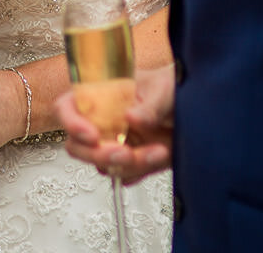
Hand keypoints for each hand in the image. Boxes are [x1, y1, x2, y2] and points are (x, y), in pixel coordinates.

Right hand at [56, 62, 174, 183]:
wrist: (196, 110)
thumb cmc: (173, 87)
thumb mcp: (165, 89)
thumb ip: (149, 105)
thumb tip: (131, 118)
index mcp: (99, 94)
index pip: (66, 107)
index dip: (71, 123)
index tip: (93, 136)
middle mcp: (101, 121)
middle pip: (77, 145)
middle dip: (98, 155)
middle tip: (124, 153)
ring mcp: (114, 143)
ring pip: (103, 165)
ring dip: (130, 164)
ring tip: (158, 151)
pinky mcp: (130, 162)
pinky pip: (126, 175)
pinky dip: (143, 171)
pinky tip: (160, 155)